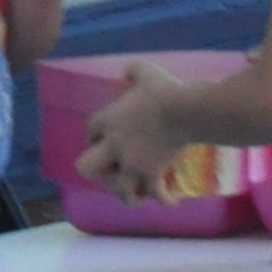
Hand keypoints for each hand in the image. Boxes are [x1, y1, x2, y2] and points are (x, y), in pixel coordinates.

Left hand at [75, 62, 204, 202]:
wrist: (185, 111)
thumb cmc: (164, 91)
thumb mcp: (147, 73)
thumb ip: (134, 70)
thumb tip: (127, 70)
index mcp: (108, 121)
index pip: (89, 131)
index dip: (94, 136)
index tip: (103, 137)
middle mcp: (114, 146)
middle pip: (87, 167)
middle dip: (98, 170)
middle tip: (113, 168)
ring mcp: (132, 163)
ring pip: (119, 189)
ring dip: (127, 193)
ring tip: (137, 194)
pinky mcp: (153, 173)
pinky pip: (156, 194)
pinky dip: (165, 199)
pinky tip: (172, 201)